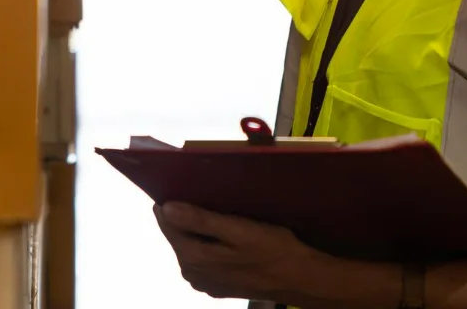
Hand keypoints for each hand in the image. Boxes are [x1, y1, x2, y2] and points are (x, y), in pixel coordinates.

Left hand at [154, 202, 343, 304]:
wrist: (300, 278)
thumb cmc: (272, 249)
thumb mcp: (237, 230)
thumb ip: (200, 220)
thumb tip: (166, 208)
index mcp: (192, 258)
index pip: (166, 222)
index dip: (171, 200)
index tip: (179, 183)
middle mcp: (192, 273)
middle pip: (177, 234)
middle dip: (185, 214)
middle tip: (203, 194)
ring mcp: (205, 281)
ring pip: (190, 244)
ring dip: (198, 228)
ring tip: (216, 210)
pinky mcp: (218, 283)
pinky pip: (204, 256)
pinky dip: (209, 242)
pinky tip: (225, 233)